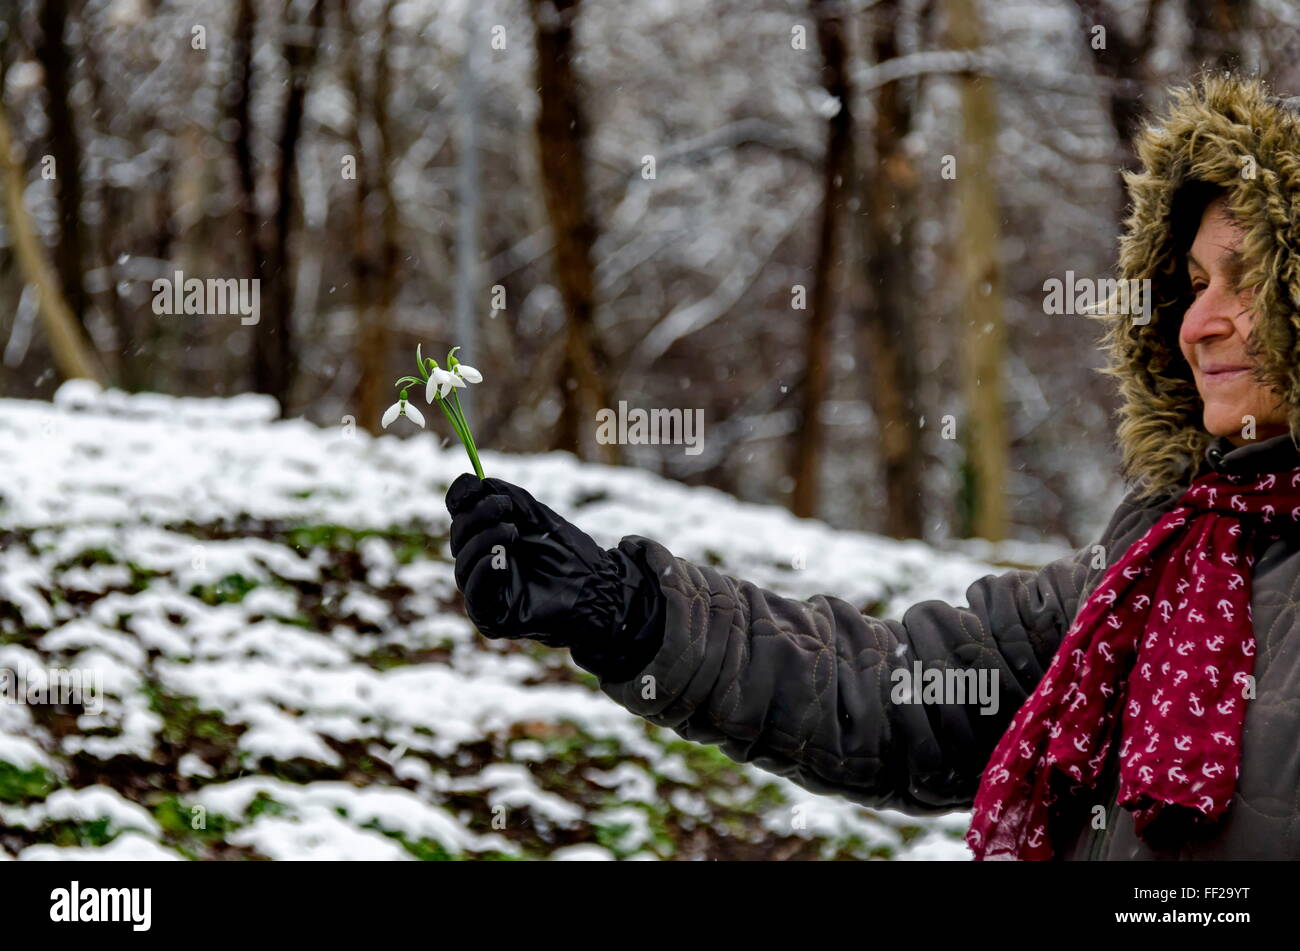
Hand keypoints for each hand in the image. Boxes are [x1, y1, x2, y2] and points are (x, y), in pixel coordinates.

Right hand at [444, 473, 643, 647]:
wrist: (599, 586)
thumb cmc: (572, 554)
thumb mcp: (538, 517)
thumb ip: (508, 497)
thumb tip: (476, 481)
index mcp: (492, 535)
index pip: (461, 515)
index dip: (460, 497)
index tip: (472, 485)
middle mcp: (485, 561)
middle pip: (458, 537)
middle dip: (476, 516)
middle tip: (504, 507)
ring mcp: (488, 590)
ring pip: (463, 565)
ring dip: (483, 541)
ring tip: (512, 533)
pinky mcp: (494, 616)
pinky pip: (474, 596)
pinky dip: (482, 573)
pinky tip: (501, 561)